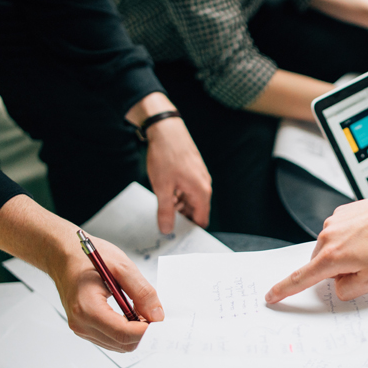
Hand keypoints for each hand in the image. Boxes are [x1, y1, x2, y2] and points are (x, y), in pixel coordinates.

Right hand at [49, 234, 164, 351]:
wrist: (62, 256)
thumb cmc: (87, 257)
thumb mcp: (122, 267)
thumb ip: (142, 292)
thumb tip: (157, 315)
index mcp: (87, 308)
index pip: (124, 333)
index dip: (147, 330)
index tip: (161, 321)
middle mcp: (81, 324)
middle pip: (122, 343)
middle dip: (143, 332)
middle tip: (155, 314)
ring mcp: (81, 328)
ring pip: (118, 345)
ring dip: (135, 332)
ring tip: (142, 310)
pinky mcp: (84, 328)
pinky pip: (110, 339)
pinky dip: (125, 331)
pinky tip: (131, 314)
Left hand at [145, 117, 211, 232]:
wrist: (166, 130)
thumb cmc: (166, 156)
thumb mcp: (162, 188)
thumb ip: (166, 211)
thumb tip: (167, 230)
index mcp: (201, 192)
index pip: (201, 220)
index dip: (190, 230)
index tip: (178, 237)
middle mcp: (204, 185)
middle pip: (197, 210)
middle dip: (183, 219)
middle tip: (166, 225)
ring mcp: (199, 177)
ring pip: (192, 199)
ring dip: (179, 206)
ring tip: (163, 208)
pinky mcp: (193, 170)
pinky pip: (189, 189)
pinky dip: (179, 195)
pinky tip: (165, 193)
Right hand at [265, 189, 367, 302]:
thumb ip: (347, 290)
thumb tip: (338, 284)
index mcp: (331, 257)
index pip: (301, 278)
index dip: (284, 290)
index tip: (271, 296)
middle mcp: (327, 236)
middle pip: (321, 264)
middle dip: (337, 270)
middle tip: (364, 267)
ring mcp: (334, 222)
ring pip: (331, 248)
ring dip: (345, 253)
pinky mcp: (342, 212)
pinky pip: (340, 232)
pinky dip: (351, 238)